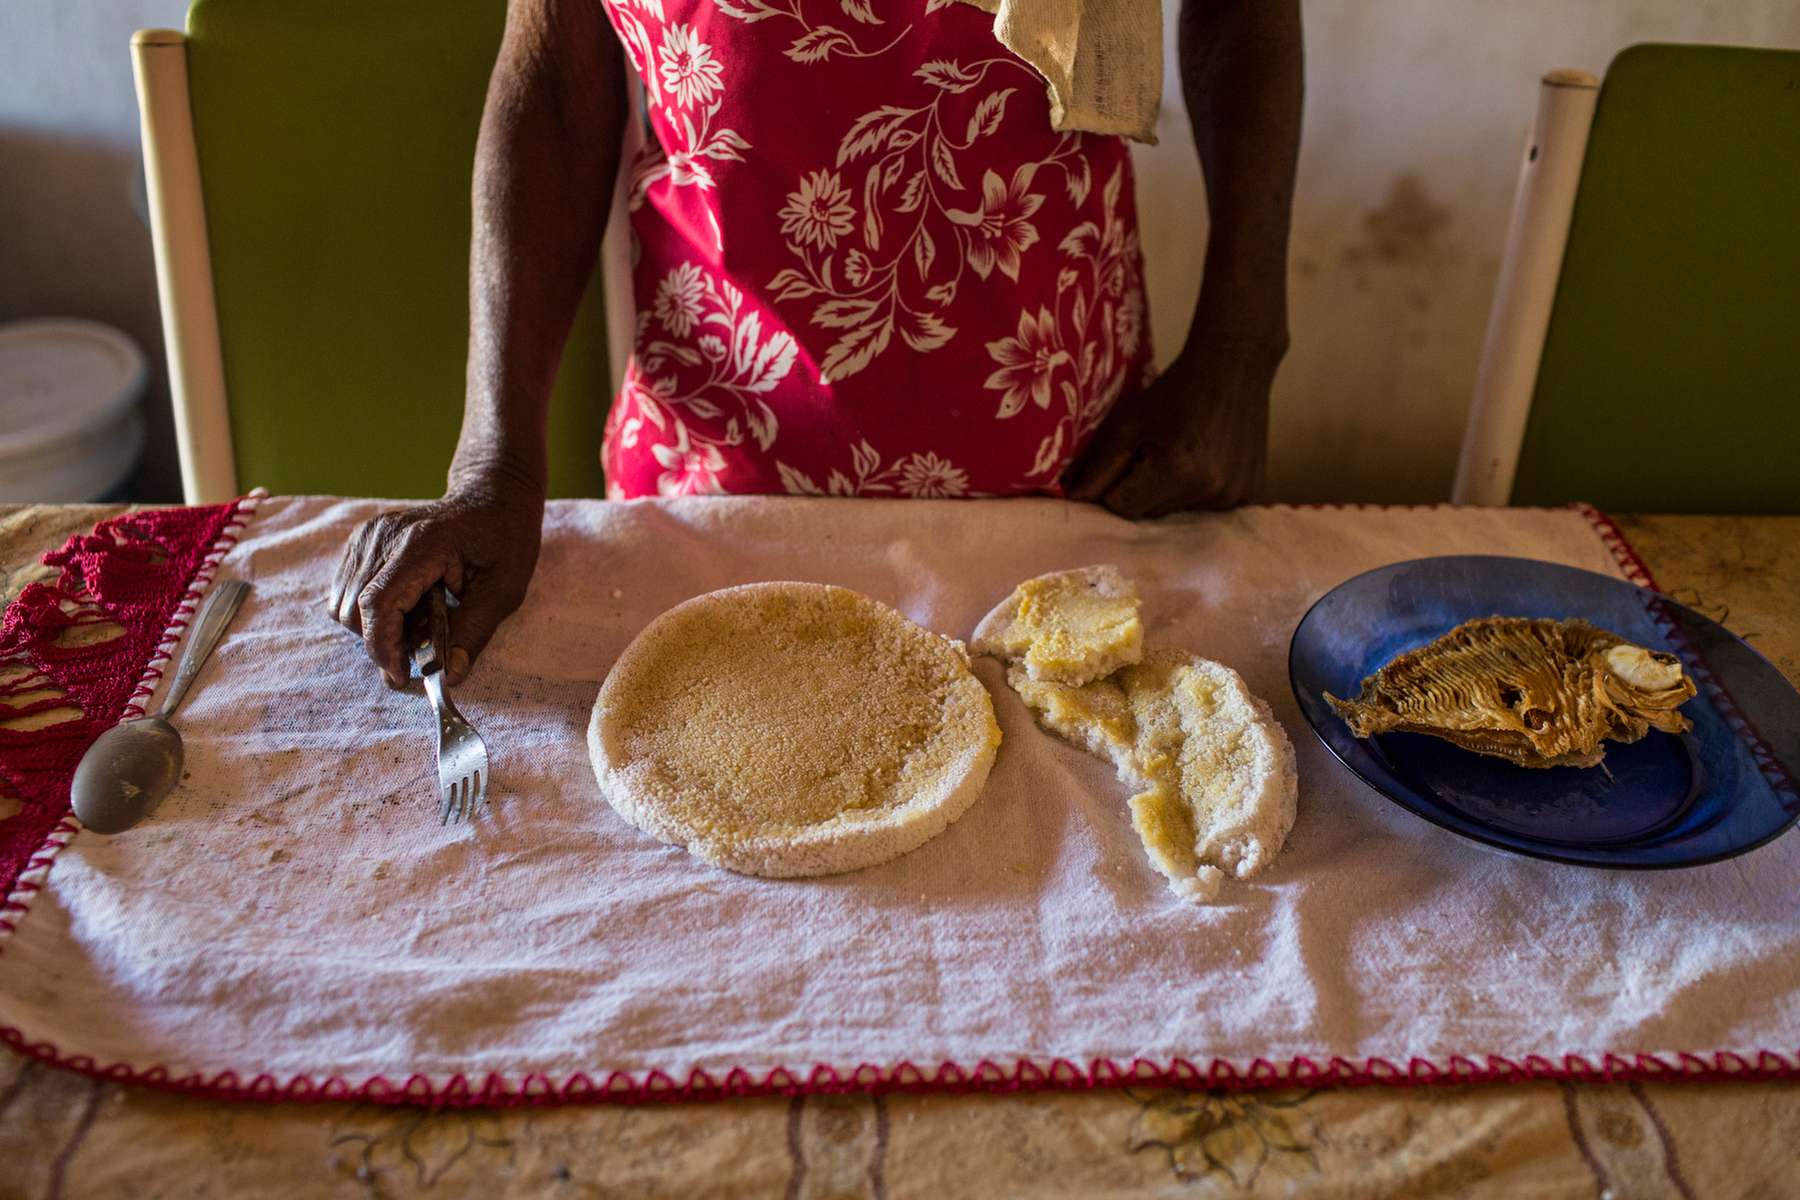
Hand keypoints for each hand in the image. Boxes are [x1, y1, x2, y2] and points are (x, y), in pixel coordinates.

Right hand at [327, 479, 543, 688]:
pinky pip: (345, 591)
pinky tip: (406, 604)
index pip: (378, 603)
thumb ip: (474, 633)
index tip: (402, 676)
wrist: (491, 499)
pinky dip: (368, 611)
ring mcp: (368, 535)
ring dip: (375, 627)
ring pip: (342, 604)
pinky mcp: (361, 540)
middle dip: (383, 641)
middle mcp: (385, 535)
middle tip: (423, 647)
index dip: (383, 647)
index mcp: (422, 544)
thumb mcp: (504, 590)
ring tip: (419, 620)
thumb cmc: (503, 541)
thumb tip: (449, 676)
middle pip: (354, 609)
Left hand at [1064, 337, 1281, 517]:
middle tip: (1155, 449)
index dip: (1116, 485)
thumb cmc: (1177, 390)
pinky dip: (1197, 492)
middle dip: (1143, 489)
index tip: (1125, 459)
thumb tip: (1072, 498)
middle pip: (1152, 513)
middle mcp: (1209, 490)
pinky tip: (1203, 460)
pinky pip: (1207, 508)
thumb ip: (1098, 465)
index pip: (1123, 507)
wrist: (1235, 367)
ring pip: (1178, 512)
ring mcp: (1234, 495)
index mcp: (1176, 471)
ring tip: (1183, 451)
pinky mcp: (1250, 494)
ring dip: (1171, 491)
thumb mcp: (1129, 422)